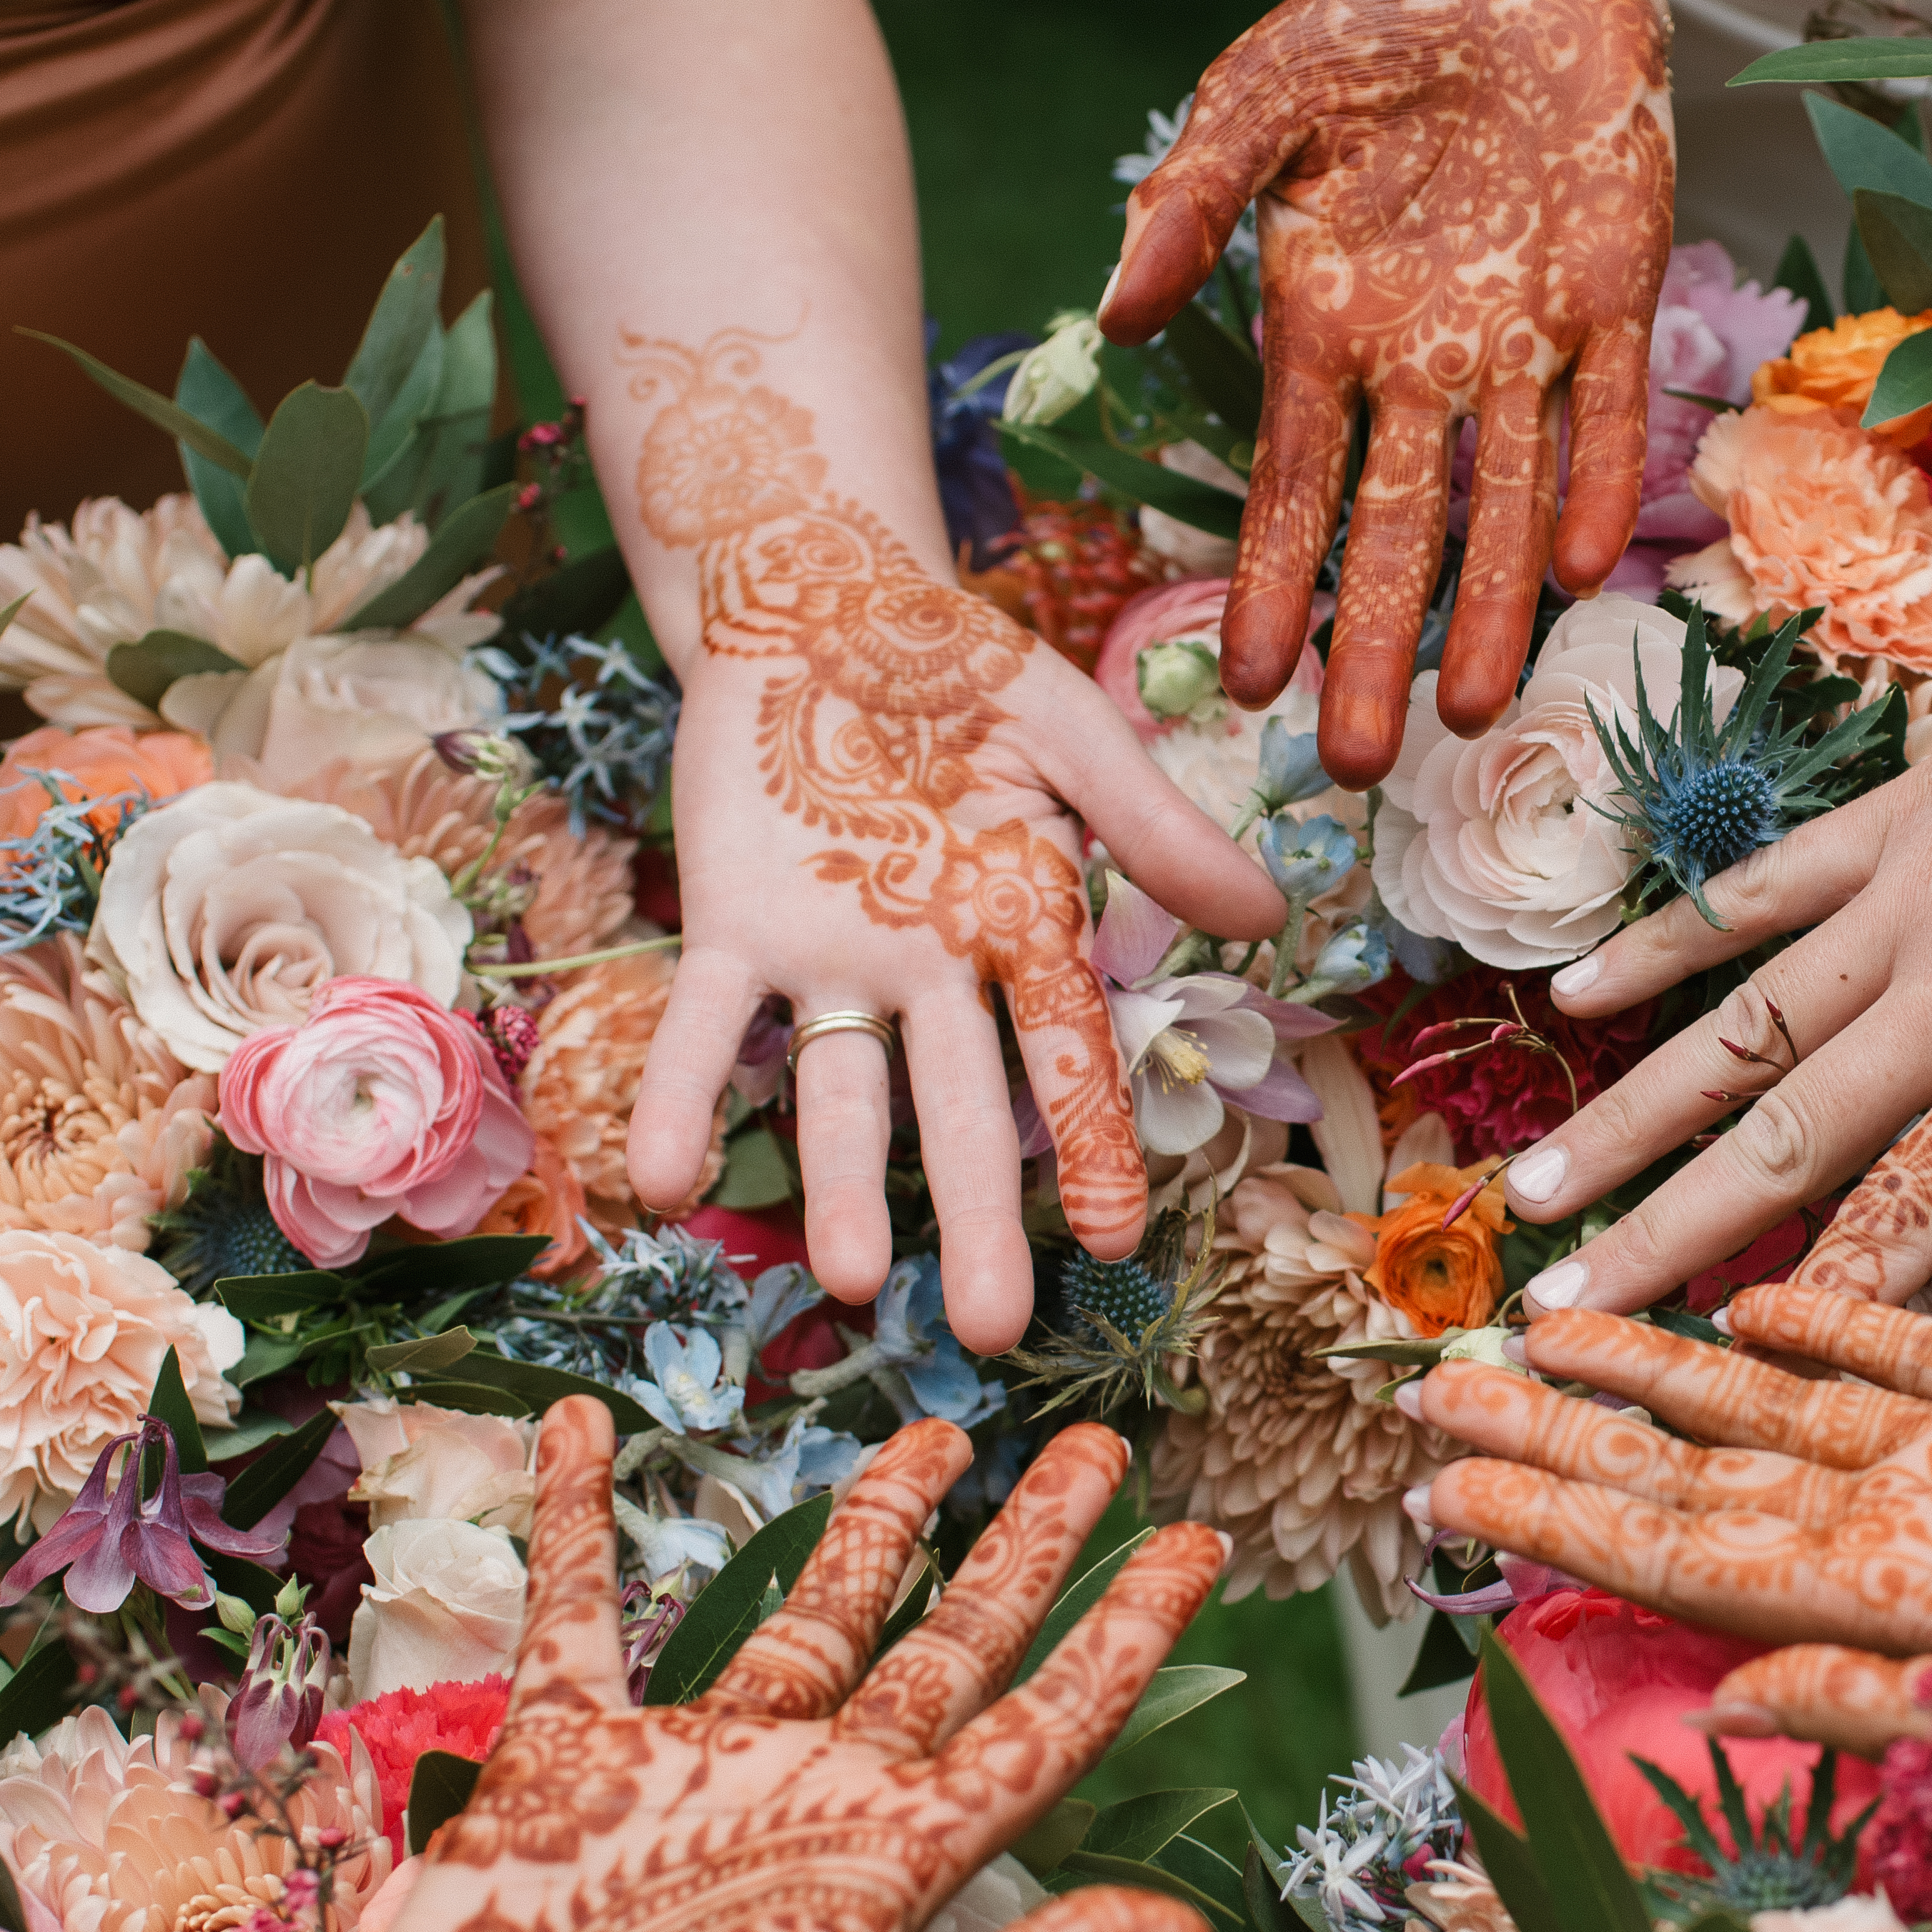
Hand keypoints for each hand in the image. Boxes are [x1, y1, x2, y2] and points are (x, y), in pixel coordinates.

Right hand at [295, 1397, 1232, 1931]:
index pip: (1046, 1723)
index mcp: (894, 1866)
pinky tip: (588, 1424)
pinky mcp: (566, 1763)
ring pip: (808, 1614)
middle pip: (954, 1645)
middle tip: (1101, 1446)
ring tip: (938, 1435)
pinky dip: (579, 1518)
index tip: (1201, 1543)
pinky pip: (580, 1615)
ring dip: (870, 1523)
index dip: (1126, 1636)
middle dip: (1031, 1547)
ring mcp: (695, 1771)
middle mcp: (816, 1801)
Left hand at [615, 327, 1284, 1349]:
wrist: (813, 602)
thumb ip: (1157, 827)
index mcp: (1017, 929)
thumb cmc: (956, 668)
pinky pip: (705, 1027)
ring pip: (839, 1091)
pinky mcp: (730, 927)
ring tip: (844, 1278)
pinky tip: (663, 1182)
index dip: (1092, 1144)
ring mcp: (827, 959)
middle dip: (972, 1218)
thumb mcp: (1072, 732)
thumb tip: (1268, 918)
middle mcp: (925, 972)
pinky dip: (680, 1099)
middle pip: (957, 1111)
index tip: (1116, 1237)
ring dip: (838, 1185)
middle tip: (986, 1328)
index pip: (1065, 1057)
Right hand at [1096, 0, 1673, 785]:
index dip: (1273, 582)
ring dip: (1490, 604)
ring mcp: (1521, 335)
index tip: (1246, 682)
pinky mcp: (1613, 292)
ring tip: (1472, 713)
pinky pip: (1607, 407)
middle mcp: (1421, 358)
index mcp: (1326, 326)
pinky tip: (1584, 570)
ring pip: (1505, 496)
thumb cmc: (1360, 30)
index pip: (1291, 484)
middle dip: (1376, 643)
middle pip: (1394, 527)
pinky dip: (1599, 479)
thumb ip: (1187, 202)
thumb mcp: (1252, 99)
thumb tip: (1117, 313)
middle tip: (1358, 762)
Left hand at [1414, 1288, 1931, 1782]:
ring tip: (1535, 1326)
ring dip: (1652, 1368)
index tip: (1441, 1491)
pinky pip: (1900, 1349)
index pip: (1682, 1555)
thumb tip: (1736, 1704)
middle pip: (1691, 1477)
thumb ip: (1915, 1712)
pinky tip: (1741, 1297)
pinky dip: (1818, 1320)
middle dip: (1558, 1439)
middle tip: (1429, 1395)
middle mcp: (1905, 1531)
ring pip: (1768, 1404)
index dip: (1558, 1520)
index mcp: (1898, 1601)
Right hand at [1500, 448, 1931, 1363]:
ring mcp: (1912, 893)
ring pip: (1739, 1029)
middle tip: (1554, 1319)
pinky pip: (1759, 894)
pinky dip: (1665, 946)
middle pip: (1786, 1141)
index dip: (1816, 1304)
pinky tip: (1571, 994)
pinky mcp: (1901, 815)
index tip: (1711, 1378)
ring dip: (1629, 1116)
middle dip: (1666, 1240)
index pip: (1914, 1212)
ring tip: (1531, 1193)